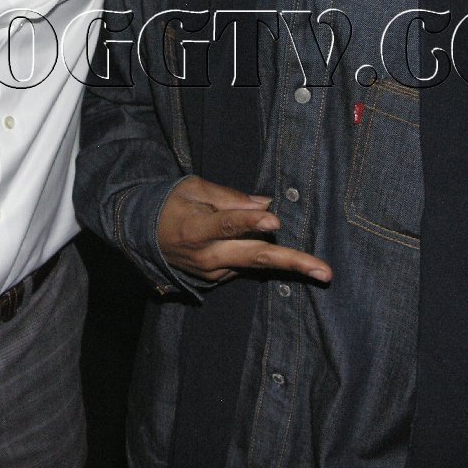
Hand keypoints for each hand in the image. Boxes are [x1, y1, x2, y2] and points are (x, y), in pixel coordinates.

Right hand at [158, 175, 331, 282]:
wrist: (142, 235)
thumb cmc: (171, 203)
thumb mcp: (194, 189)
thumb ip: (229, 197)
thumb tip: (265, 205)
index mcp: (195, 229)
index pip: (226, 225)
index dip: (250, 222)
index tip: (274, 222)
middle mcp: (205, 256)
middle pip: (254, 257)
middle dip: (293, 263)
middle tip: (325, 272)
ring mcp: (213, 272)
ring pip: (256, 263)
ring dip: (288, 262)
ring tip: (319, 268)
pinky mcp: (218, 279)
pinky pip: (245, 263)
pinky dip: (259, 254)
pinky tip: (266, 246)